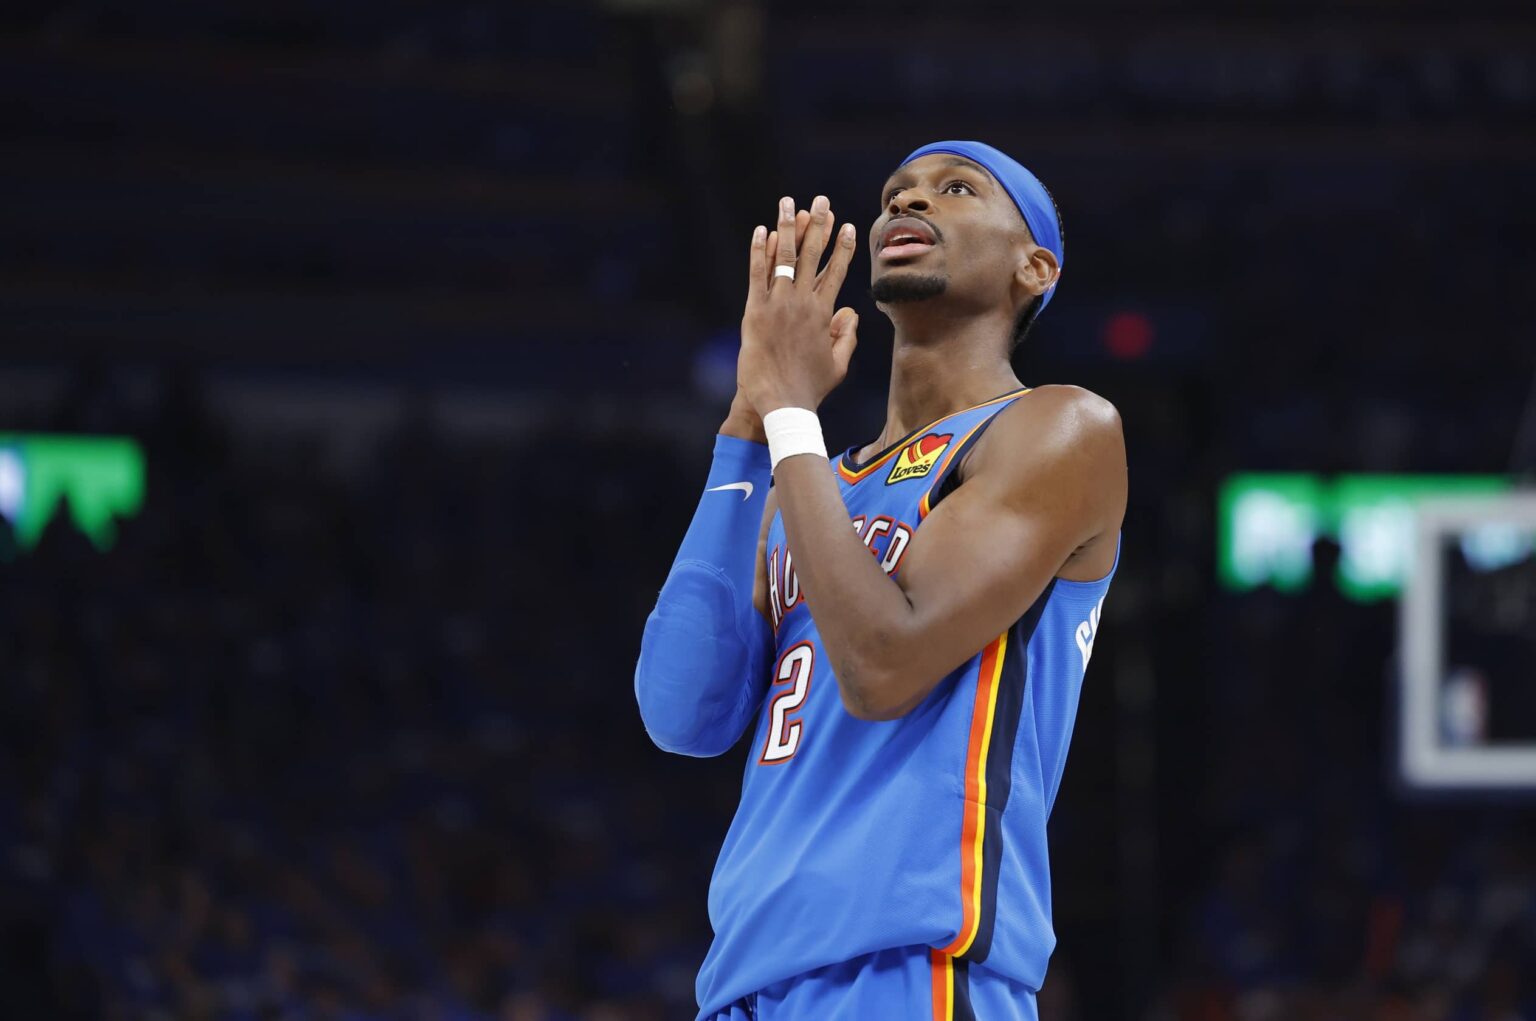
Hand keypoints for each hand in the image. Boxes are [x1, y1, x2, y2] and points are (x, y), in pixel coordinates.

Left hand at [738, 194, 859, 414]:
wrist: (781, 404)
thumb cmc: (810, 389)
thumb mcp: (837, 364)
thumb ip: (846, 336)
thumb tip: (850, 313)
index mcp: (824, 314)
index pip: (835, 271)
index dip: (842, 247)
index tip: (847, 226)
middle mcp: (802, 304)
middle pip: (812, 256)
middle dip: (818, 225)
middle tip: (821, 200)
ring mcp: (777, 305)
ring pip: (785, 259)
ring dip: (788, 228)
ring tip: (789, 203)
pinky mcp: (754, 312)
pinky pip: (757, 274)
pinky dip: (760, 252)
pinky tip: (762, 231)